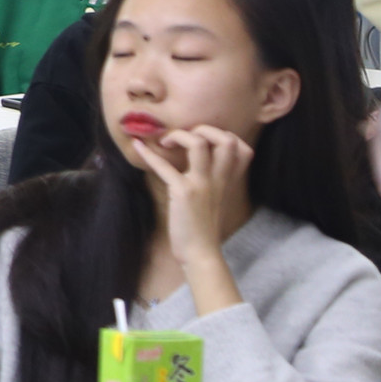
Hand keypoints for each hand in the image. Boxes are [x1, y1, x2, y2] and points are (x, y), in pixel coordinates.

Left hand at [127, 124, 249, 272]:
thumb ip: (213, 179)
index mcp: (228, 180)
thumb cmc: (203, 225)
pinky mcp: (183, 192)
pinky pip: (165, 167)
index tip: (205, 139)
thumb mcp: (215, 198)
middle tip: (184, 137)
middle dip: (205, 129)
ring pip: (198, 144)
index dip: (225, 136)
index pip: (242, 147)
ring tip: (167, 142)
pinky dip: (149, 154)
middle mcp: (219, 179)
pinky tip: (138, 147)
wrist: (200, 252)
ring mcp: (202, 184)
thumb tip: (198, 161)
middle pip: (227, 139)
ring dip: (179, 135)